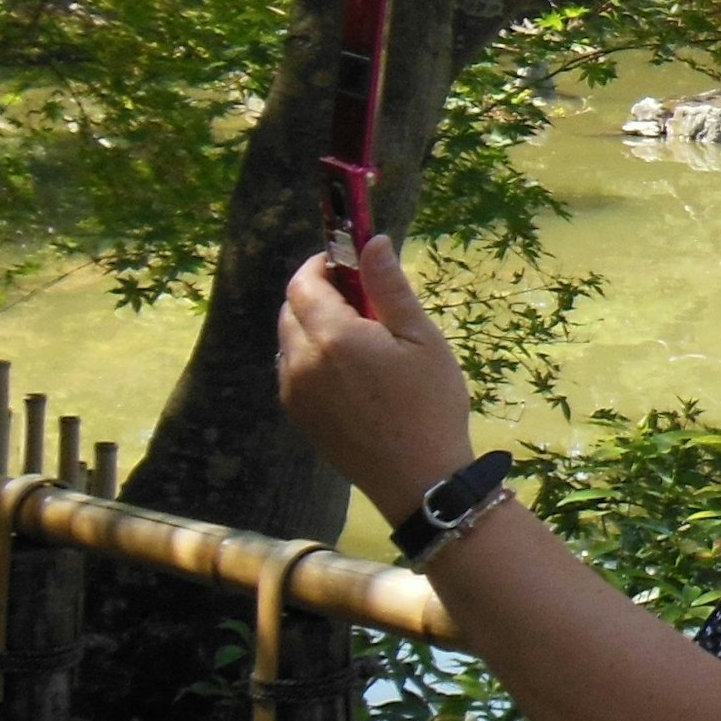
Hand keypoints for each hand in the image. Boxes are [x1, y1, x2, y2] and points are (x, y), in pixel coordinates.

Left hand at [277, 236, 476, 522]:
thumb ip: (389, 287)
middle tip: (363, 302)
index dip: (322, 265)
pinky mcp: (298, 415)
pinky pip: (292, 370)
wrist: (418, 479)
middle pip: (291, 309)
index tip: (349, 263)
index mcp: (333, 336)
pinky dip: (310, 357)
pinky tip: (349, 373)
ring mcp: (294, 391)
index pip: (304, 283)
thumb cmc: (430, 404)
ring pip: (289, 340)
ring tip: (360, 340)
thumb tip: (371, 242)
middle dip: (318, 294)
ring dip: (312, 326)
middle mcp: (301, 361)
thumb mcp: (421, 339)